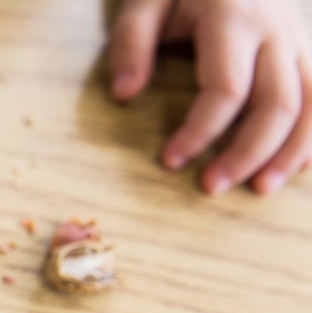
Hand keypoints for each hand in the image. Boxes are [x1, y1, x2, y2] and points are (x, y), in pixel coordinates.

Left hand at [110, 0, 311, 193]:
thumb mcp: (145, 1)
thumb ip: (130, 44)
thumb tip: (123, 95)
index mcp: (232, 14)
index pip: (225, 88)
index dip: (199, 131)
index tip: (170, 160)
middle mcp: (275, 28)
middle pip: (278, 103)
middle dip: (247, 152)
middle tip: (211, 186)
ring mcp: (299, 35)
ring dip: (292, 151)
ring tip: (261, 189)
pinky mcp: (308, 44)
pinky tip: (295, 164)